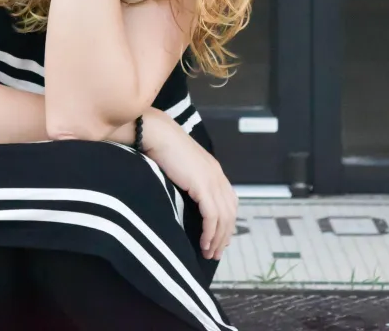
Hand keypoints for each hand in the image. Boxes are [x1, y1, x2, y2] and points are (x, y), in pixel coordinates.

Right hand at [141, 110, 236, 260]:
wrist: (157, 134)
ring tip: (209, 254)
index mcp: (214, 171)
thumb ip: (190, 179)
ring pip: (224, 218)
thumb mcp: (182, 165)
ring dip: (218, 239)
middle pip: (230, 213)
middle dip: (225, 236)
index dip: (227, 222)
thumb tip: (188, 195)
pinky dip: (210, 233)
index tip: (219, 238)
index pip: (229, 201)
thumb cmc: (162, 147)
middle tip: (216, 253)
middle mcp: (218, 176)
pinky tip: (204, 243)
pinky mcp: (203, 186)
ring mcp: (212, 181)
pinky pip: (212, 216)